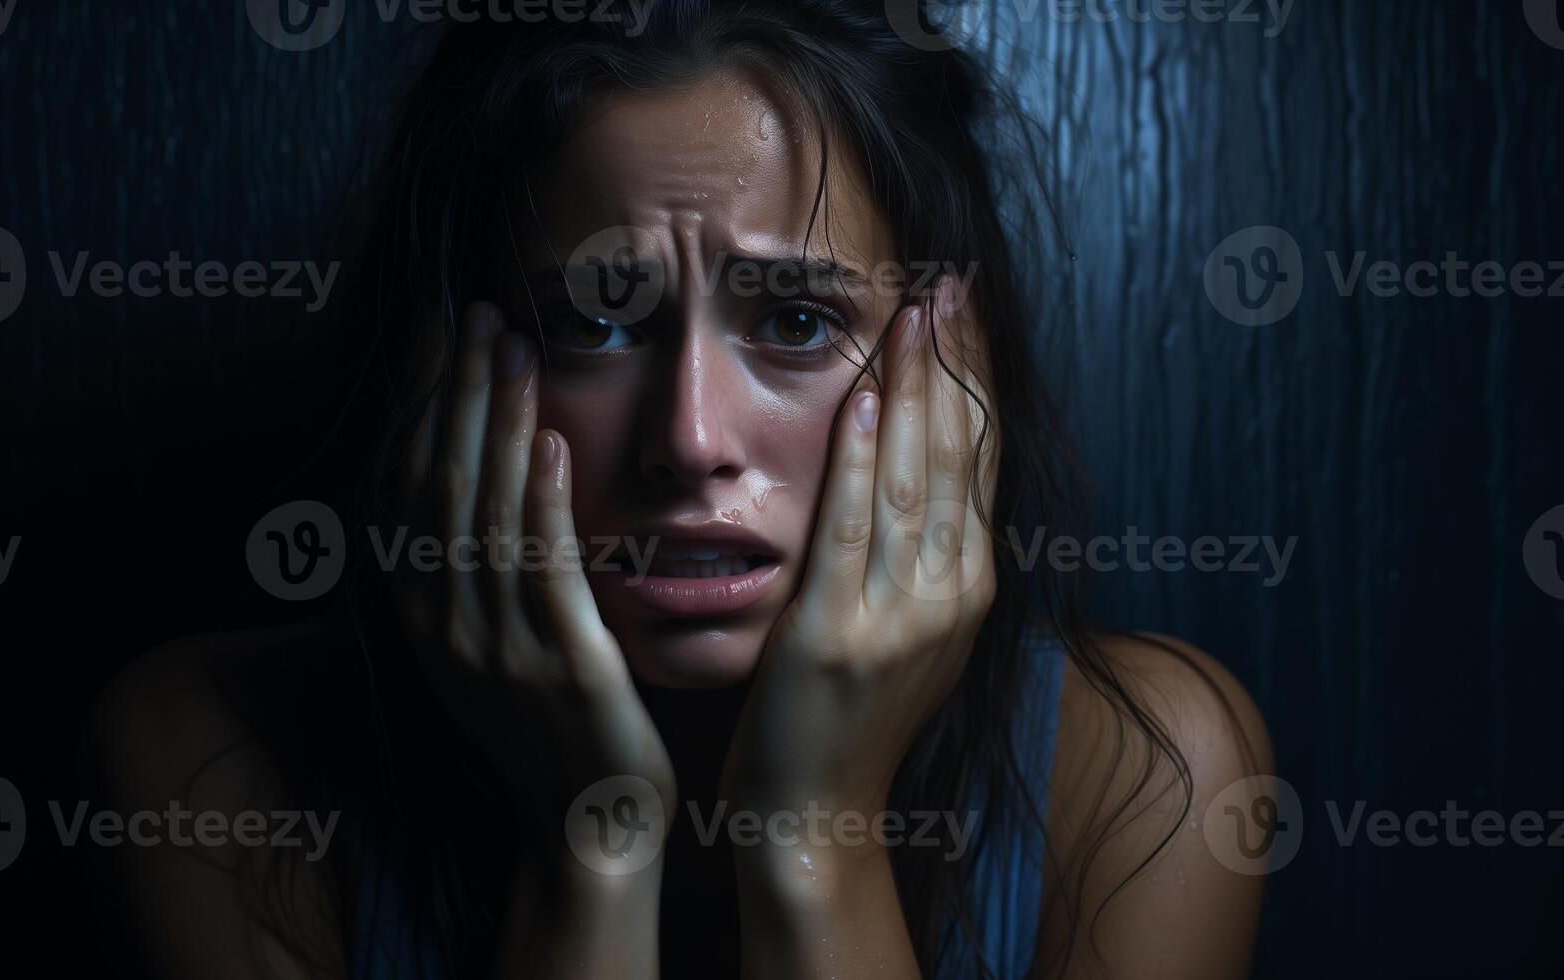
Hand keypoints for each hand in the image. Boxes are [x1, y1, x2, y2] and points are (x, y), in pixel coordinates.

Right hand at [400, 300, 676, 863]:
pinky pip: (544, 568)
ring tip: (510, 347)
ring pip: (484, 513)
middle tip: (474, 313)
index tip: (439, 334)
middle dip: (455, 393)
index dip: (423, 407)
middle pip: (439, 485)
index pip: (409, 488)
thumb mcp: (491, 643)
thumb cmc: (551, 725)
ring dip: (497, 423)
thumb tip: (480, 473)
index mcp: (426, 615)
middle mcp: (446, 625)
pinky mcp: (563, 666)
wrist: (586, 821)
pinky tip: (552, 439)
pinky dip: (542, 499)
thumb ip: (476, 567)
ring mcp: (499, 647)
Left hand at [719, 276, 995, 824]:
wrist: (816, 817)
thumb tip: (921, 468)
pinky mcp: (837, 634)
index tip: (968, 312)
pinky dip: (861, 462)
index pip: (980, 461)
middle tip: (950, 282)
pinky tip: (865, 401)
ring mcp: (899, 617)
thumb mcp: (910, 632)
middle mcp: (950, 596)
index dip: (976, 381)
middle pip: (958, 456)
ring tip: (915, 314)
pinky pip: (855, 531)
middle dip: (955, 363)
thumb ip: (921, 554)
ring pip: (915, 479)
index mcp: (969, 589)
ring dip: (915, 390)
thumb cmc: (850, 720)